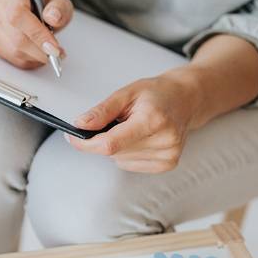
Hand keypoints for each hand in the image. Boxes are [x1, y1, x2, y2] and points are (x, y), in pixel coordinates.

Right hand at [0, 0, 72, 68]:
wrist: (27, 2)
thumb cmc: (42, 2)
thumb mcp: (58, 0)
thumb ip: (59, 8)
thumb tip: (53, 18)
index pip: (18, 15)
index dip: (37, 34)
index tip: (54, 48)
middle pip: (16, 37)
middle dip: (40, 50)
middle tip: (57, 54)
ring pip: (13, 50)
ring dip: (35, 57)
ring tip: (49, 53)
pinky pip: (10, 57)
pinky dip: (27, 60)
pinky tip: (37, 55)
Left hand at [66, 70, 201, 172]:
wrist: (186, 99)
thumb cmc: (157, 93)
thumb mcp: (126, 93)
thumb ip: (101, 111)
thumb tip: (80, 125)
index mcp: (153, 120)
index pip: (110, 144)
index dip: (86, 143)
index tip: (72, 137)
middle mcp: (164, 141)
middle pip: (113, 152)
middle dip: (103, 139)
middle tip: (114, 121)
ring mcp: (168, 155)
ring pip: (119, 159)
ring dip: (116, 146)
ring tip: (132, 127)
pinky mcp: (168, 164)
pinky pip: (129, 164)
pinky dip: (127, 152)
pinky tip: (139, 138)